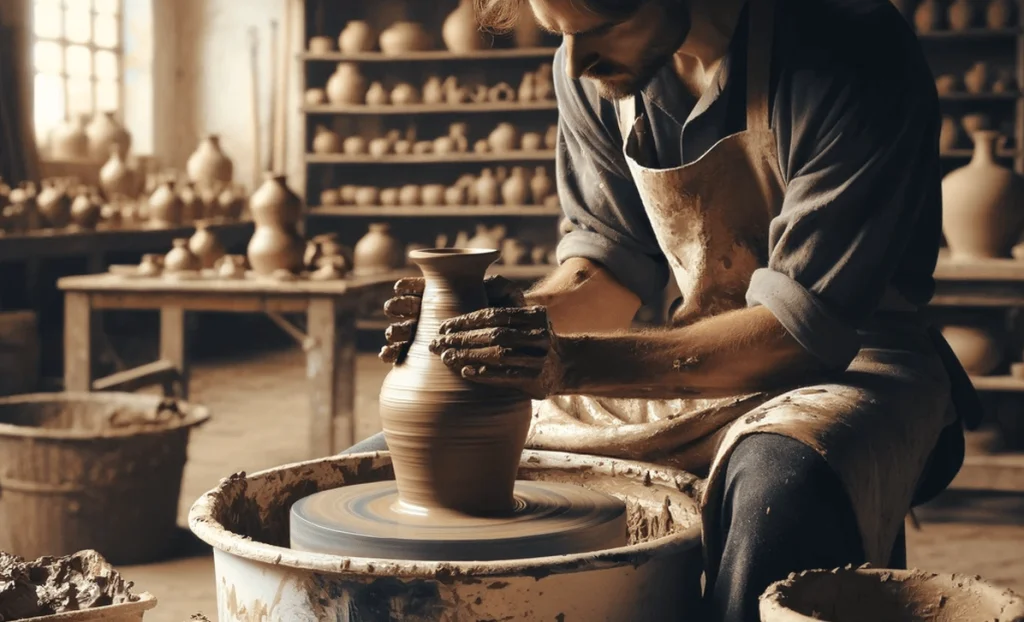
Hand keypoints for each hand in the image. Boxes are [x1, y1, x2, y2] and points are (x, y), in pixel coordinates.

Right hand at [378, 275, 525, 364]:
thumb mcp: (504, 301)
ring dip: (393, 332)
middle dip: (397, 307)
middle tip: (393, 308)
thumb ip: (500, 288)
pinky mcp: (421, 360)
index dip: (408, 287)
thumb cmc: (504, 318)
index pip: (420, 289)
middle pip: (406, 309)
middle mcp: (429, 316)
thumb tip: (495, 279)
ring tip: (391, 335)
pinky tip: (387, 357)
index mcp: (443, 297)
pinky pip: (402, 357)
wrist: (507, 348)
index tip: (400, 287)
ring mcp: (423, 337)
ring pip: (401, 332)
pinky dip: (392, 355)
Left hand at [429, 305, 562, 399]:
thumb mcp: (524, 320)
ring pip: (499, 354)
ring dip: (469, 355)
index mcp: (534, 315)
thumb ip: (500, 310)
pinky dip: (484, 373)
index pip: (495, 315)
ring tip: (446, 357)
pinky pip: (505, 376)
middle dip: (463, 338)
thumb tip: (467, 301)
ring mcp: (540, 357)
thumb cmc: (530, 340)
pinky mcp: (536, 379)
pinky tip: (465, 371)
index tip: (443, 327)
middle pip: (495, 334)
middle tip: (438, 343)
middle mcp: (540, 334)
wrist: (564, 366)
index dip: (467, 320)